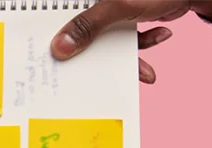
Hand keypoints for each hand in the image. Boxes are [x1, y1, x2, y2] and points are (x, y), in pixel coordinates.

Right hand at [52, 0, 211, 81]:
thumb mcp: (118, 7)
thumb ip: (89, 26)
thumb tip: (60, 47)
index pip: (61, 16)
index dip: (55, 38)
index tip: (52, 60)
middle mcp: (96, 2)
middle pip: (82, 31)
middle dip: (94, 54)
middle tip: (94, 75)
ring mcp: (113, 9)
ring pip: (106, 37)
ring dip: (126, 54)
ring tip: (141, 68)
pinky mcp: (129, 15)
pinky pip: (127, 34)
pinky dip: (143, 41)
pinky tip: (160, 36)